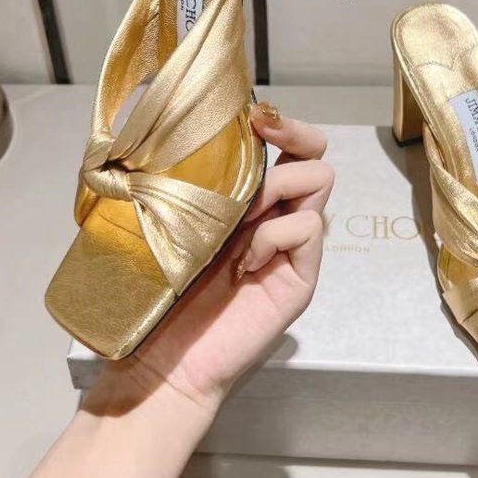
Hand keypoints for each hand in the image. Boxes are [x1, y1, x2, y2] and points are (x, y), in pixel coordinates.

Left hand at [85, 103, 330, 415]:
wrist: (164, 360)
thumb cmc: (157, 291)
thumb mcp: (164, 221)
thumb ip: (178, 179)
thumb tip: (158, 121)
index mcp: (247, 199)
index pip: (285, 145)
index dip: (279, 123)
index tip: (251, 116)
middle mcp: (276, 215)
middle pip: (317, 154)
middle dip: (296, 135)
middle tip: (264, 138)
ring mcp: (291, 246)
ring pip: (319, 183)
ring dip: (279, 185)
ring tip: (242, 216)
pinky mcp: (300, 277)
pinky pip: (309, 229)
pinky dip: (275, 233)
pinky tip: (244, 260)